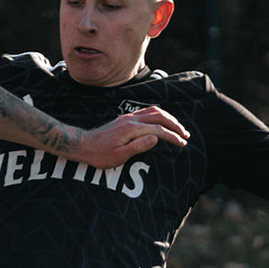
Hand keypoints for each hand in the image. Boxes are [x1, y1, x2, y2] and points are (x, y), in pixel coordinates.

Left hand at [69, 103, 188, 168]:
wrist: (83, 145)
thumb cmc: (99, 154)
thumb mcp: (119, 156)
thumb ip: (138, 146)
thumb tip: (156, 138)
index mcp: (131, 129)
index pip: (158, 129)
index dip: (172, 136)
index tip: (182, 143)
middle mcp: (131, 120)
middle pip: (160, 117)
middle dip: (175, 125)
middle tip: (185, 135)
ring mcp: (128, 117)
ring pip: (154, 111)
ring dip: (169, 118)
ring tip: (178, 128)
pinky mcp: (126, 119)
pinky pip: (147, 111)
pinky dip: (159, 115)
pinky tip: (163, 122)